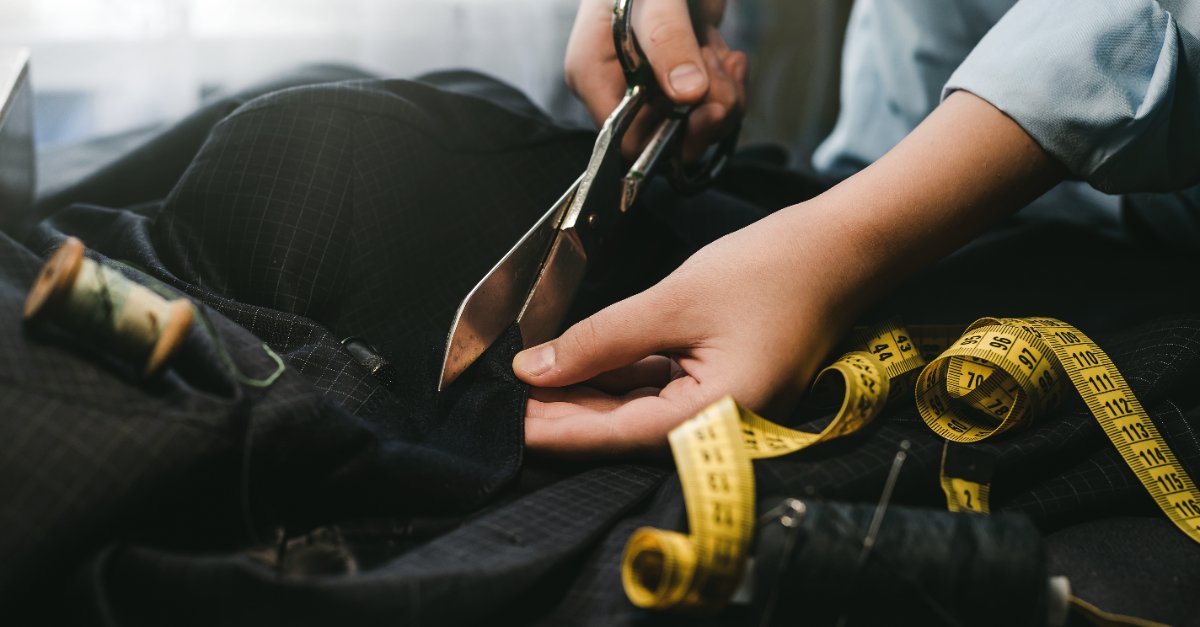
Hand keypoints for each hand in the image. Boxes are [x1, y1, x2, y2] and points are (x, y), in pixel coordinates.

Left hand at [515, 202, 859, 456]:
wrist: (842, 247)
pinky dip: (621, 377)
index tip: (507, 421)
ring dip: (589, 394)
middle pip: (625, 430)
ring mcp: (726, 408)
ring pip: (639, 410)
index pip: (617, 435)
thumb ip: (599, 340)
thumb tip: (536, 368)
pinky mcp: (725, 385)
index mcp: (718, 417)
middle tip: (508, 400)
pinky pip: (661, 389)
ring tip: (535, 380)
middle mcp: (723, 426)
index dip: (557, 429)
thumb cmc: (773, 270)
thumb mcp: (672, 302)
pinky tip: (582, 364)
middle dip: (566, 414)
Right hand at [564, 0, 746, 160]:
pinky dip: (729, 86)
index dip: (667, 137)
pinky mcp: (679, 79)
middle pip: (663, 141)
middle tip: (722, 77)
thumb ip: (668, 41)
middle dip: (702, 117)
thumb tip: (688, 93)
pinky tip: (732, 57)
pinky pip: (709, 107)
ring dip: (722, 97)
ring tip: (724, 57)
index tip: (702, 108)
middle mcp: (618, 89)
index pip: (625, 139)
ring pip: (692, 127)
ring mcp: (650, 86)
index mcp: (593, 76)